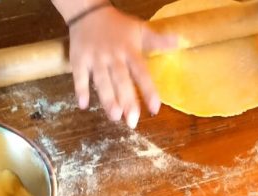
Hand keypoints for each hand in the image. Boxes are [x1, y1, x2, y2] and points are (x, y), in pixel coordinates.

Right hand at [68, 6, 175, 127]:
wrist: (88, 11)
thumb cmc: (118, 25)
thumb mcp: (140, 29)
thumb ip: (158, 41)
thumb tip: (180, 41)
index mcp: (130, 51)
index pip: (141, 73)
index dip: (148, 90)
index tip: (155, 108)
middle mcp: (113, 56)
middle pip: (121, 81)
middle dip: (127, 101)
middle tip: (133, 121)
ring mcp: (95, 58)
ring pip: (101, 81)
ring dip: (107, 99)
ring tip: (114, 116)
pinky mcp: (78, 59)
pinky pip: (78, 76)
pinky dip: (80, 90)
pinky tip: (83, 105)